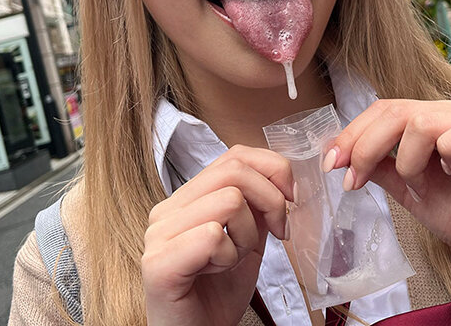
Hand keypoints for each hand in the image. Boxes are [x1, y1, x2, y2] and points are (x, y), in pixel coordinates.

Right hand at [142, 145, 293, 325]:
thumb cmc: (218, 294)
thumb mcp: (248, 239)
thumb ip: (257, 206)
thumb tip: (284, 177)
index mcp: (185, 199)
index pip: (233, 155)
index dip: (271, 169)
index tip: (291, 199)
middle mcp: (166, 210)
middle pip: (234, 171)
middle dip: (270, 200)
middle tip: (279, 232)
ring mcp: (158, 235)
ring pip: (229, 200)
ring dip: (247, 236)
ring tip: (234, 260)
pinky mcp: (159, 263)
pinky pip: (213, 235)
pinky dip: (230, 257)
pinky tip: (217, 273)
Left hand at [326, 99, 450, 324]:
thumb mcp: (411, 193)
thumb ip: (382, 169)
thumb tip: (340, 155)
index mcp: (433, 122)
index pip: (385, 111)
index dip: (352, 133)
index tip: (331, 164)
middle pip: (397, 112)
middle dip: (364, 146)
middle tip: (353, 178)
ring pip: (425, 120)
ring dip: (409, 158)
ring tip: (420, 183)